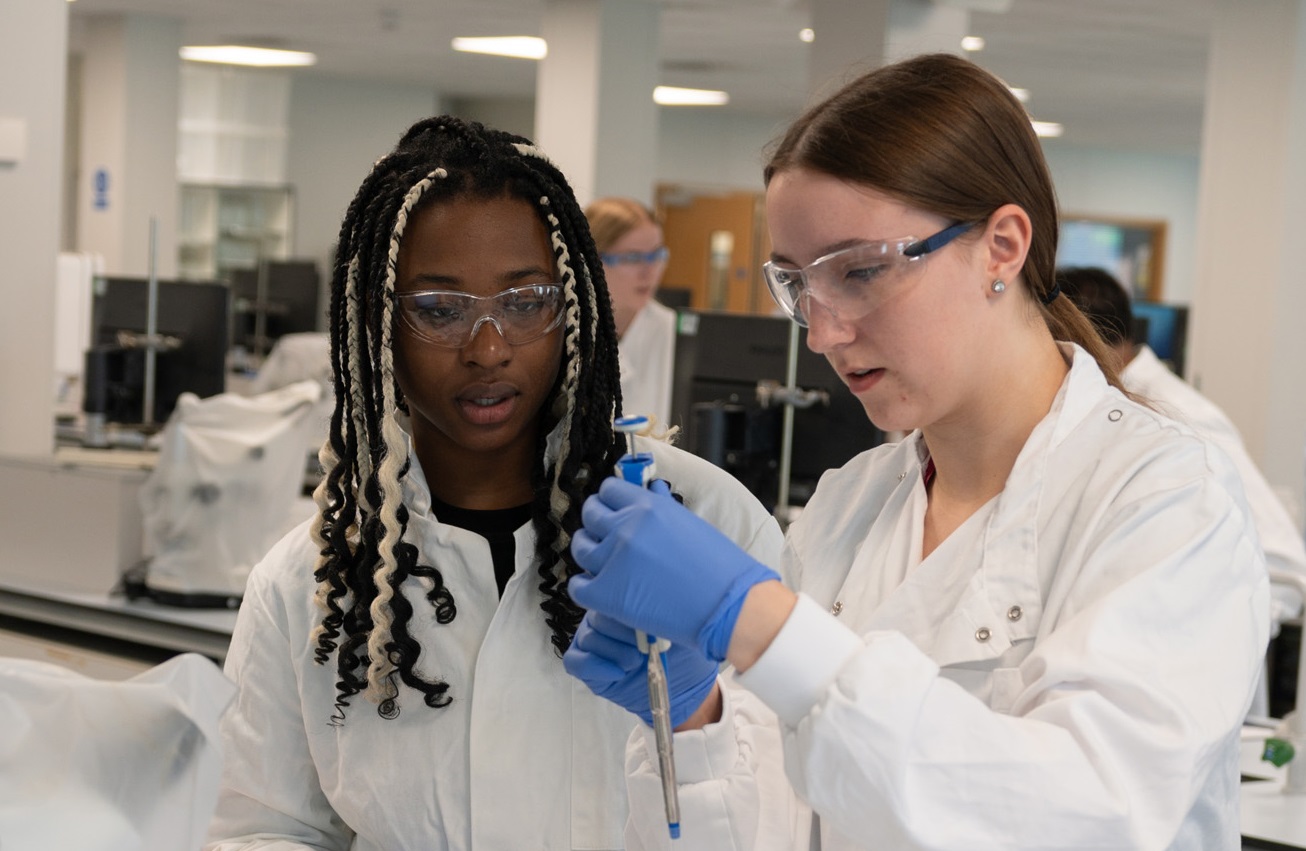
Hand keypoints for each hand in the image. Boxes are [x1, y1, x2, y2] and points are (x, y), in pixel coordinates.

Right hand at [564, 612, 717, 727]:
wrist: (683, 688)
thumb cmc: (683, 651)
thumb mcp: (681, 625)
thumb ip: (663, 608)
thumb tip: (650, 601)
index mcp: (625, 598)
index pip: (610, 589)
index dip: (623, 604)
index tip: (647, 621)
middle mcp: (603, 614)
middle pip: (598, 614)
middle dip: (622, 632)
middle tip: (645, 647)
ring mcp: (590, 637)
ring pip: (588, 637)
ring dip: (614, 651)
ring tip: (636, 661)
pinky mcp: (583, 663)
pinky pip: (575, 661)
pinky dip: (596, 666)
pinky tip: (620, 673)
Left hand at [568, 477, 778, 660]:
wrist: (730, 606)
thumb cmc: (719, 566)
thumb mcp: (688, 523)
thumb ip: (661, 505)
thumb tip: (649, 486)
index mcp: (646, 506)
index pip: (608, 490)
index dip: (610, 501)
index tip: (614, 510)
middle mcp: (625, 527)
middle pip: (590, 515)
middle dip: (596, 523)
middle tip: (607, 536)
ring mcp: (612, 561)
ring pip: (580, 548)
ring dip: (589, 552)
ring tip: (605, 563)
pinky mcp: (606, 594)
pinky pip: (578, 586)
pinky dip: (587, 587)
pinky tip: (603, 589)